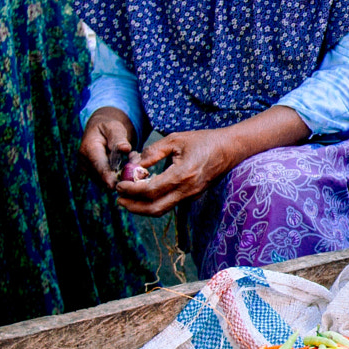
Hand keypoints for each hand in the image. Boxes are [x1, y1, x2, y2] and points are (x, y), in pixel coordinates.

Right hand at [80, 106, 137, 190]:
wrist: (100, 131)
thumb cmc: (108, 128)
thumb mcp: (114, 127)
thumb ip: (119, 138)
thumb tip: (125, 148)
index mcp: (89, 148)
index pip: (98, 165)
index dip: (107, 176)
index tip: (114, 186)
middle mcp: (85, 161)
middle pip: (102, 176)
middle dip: (120, 175)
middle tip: (138, 164)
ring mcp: (88, 170)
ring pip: (105, 181)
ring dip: (121, 176)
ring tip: (132, 158)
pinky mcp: (94, 175)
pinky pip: (107, 181)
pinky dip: (119, 177)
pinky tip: (127, 165)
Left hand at [115, 127, 241, 215]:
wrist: (229, 149)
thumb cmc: (203, 141)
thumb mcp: (175, 139)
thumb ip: (153, 152)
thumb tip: (135, 164)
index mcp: (182, 175)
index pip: (150, 190)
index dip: (131, 190)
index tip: (119, 185)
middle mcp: (187, 190)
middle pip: (155, 209)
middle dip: (133, 207)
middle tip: (118, 199)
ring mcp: (191, 195)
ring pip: (162, 210)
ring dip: (142, 208)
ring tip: (127, 200)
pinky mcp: (192, 196)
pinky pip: (169, 204)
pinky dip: (153, 203)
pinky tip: (144, 194)